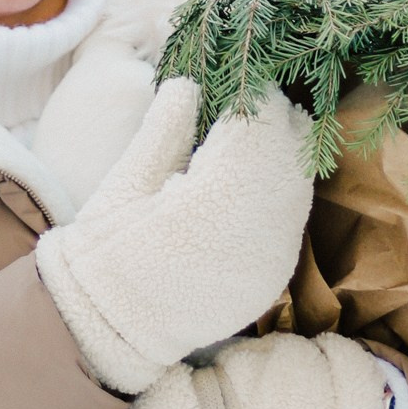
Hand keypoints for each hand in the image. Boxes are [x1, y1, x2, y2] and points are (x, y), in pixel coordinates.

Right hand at [35, 78, 314, 395]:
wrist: (109, 327)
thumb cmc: (106, 249)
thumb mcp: (127, 179)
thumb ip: (166, 127)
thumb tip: (188, 83)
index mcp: (209, 199)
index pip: (256, 125)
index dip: (252, 96)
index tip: (237, 81)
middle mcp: (252, 231)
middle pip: (290, 150)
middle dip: (273, 121)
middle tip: (248, 104)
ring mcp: (270, 260)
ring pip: (301, 184)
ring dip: (283, 154)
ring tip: (252, 140)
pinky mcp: (275, 280)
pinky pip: (295, 221)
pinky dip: (283, 193)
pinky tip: (257, 184)